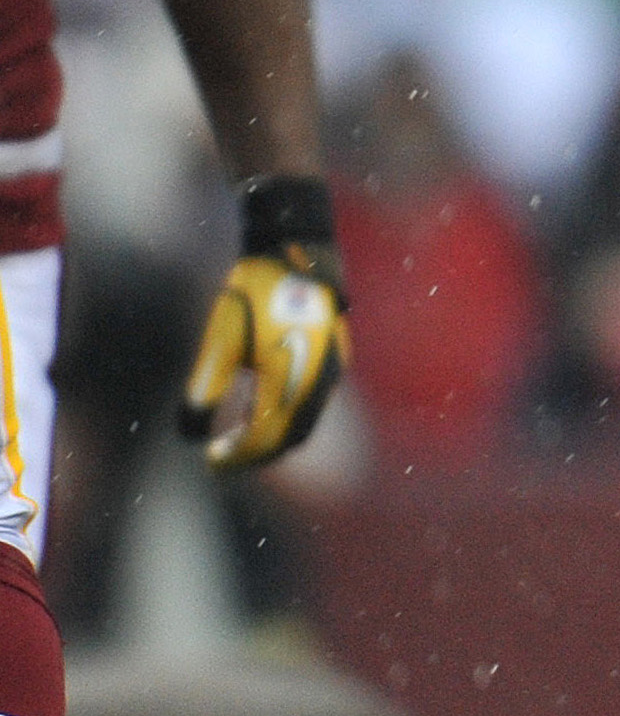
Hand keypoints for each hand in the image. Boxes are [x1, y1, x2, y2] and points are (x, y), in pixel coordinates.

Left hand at [185, 239, 349, 470]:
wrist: (297, 254)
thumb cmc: (254, 296)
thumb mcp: (219, 344)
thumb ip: (204, 392)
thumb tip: (190, 434)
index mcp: (292, 386)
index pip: (264, 441)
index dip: (237, 458)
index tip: (210, 462)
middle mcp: (319, 386)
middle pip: (289, 439)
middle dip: (256, 454)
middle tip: (223, 457)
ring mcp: (331, 372)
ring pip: (303, 423)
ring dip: (272, 436)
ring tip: (239, 435)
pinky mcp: (334, 358)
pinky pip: (312, 402)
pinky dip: (287, 416)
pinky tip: (261, 404)